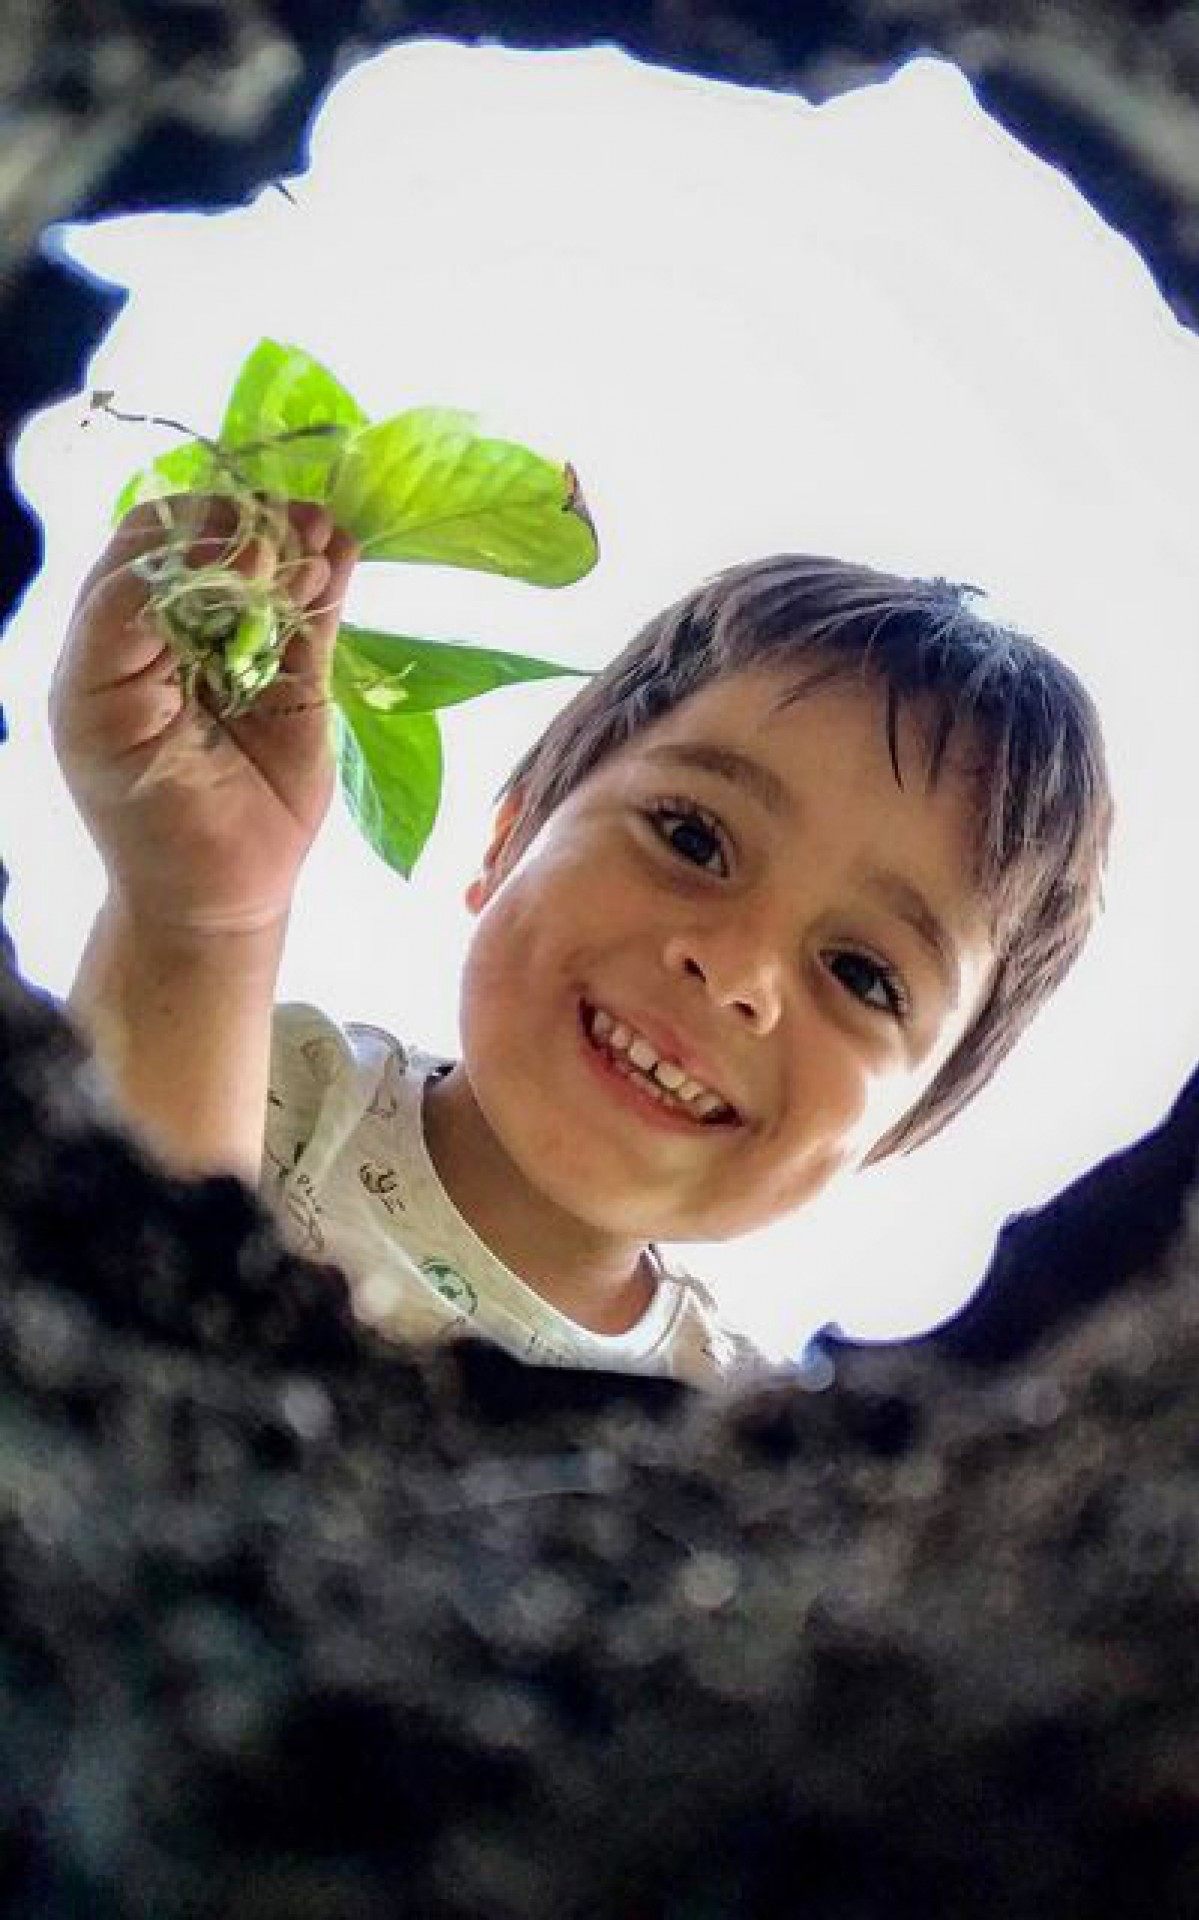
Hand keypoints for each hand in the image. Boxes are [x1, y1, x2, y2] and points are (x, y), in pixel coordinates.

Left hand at [50, 493, 359, 937]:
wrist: (213, 893)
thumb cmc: (141, 813)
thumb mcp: (98, 714)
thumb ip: (123, 623)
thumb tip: (196, 555)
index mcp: (115, 635)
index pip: (144, 550)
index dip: (182, 534)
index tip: (222, 549)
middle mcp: (180, 629)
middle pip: (212, 544)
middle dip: (242, 526)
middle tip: (272, 532)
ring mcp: (245, 647)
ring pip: (270, 569)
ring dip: (292, 538)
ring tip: (315, 529)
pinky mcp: (301, 674)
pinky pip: (316, 612)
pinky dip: (330, 575)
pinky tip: (340, 548)